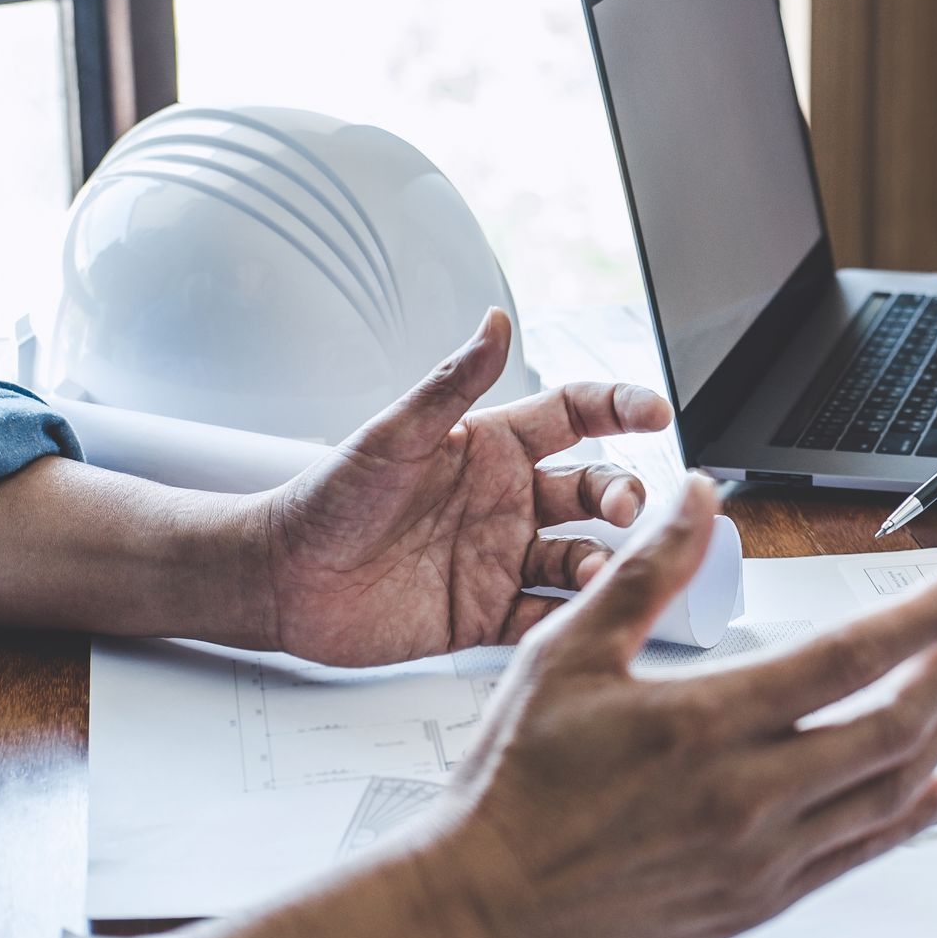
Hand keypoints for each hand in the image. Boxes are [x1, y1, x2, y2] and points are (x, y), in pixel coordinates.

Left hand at [260, 309, 671, 664]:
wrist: (281, 579)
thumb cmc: (327, 498)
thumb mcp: (393, 434)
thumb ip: (452, 381)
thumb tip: (497, 319)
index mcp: (491, 448)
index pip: (575, 416)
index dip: (620, 407)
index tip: (655, 412)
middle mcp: (507, 501)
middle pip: (594, 490)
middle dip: (622, 496)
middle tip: (625, 510)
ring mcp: (502, 558)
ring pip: (581, 556)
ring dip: (602, 562)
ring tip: (596, 571)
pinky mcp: (488, 614)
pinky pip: (546, 615)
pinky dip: (569, 618)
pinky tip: (577, 617)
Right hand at [417, 476, 936, 937]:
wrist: (481, 908)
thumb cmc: (515, 785)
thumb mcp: (567, 654)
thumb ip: (645, 572)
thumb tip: (696, 497)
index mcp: (706, 723)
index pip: (850, 656)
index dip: (923, 616)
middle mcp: (747, 795)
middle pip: (892, 727)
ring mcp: (759, 857)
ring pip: (889, 793)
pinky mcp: (756, 902)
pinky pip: (860, 854)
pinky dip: (909, 816)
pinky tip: (931, 790)